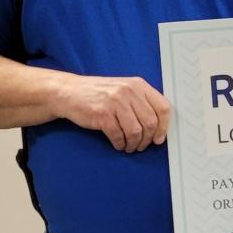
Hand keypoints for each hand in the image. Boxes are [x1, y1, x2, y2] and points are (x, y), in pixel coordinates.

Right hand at [56, 74, 170, 151]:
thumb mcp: (125, 89)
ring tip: (130, 146)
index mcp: (139, 85)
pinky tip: (118, 144)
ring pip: (135, 131)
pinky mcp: (102, 114)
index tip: (159, 138)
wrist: (69, 91)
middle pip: (150, 122)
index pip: (163, 107)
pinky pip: (118, 135)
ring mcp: (115, 102)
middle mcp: (129, 92)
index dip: (164, 127)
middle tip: (142, 146)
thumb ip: (142, 102)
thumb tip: (159, 126)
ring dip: (134, 144)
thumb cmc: (99, 93)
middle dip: (147, 139)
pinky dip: (120, 144)